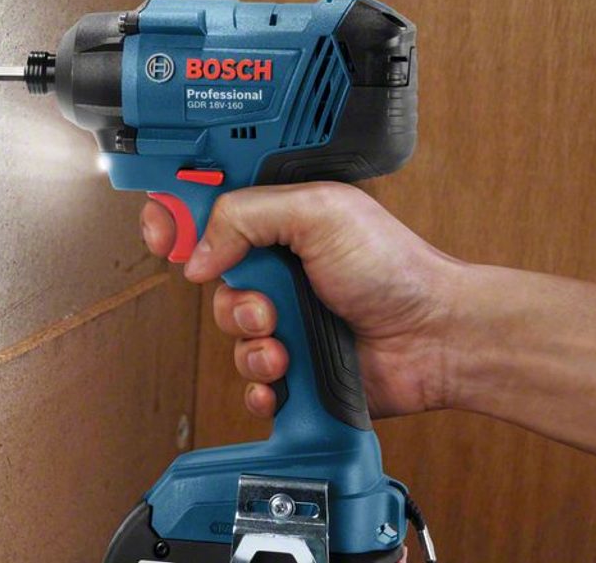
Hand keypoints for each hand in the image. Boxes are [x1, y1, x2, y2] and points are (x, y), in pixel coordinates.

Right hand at [141, 182, 458, 417]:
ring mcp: (283, 317)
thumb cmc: (393, 268)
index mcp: (278, 220)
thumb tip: (199, 252)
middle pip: (209, 278)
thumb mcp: (317, 212)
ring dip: (252, 341)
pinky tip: (284, 376)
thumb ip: (247, 215)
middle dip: (230, 296)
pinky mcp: (292, 364)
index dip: (176, 220)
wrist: (434, 337)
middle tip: (264, 301)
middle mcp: (276, 268)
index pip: (207, 210)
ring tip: (286, 339)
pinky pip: (249, 380)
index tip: (162, 234)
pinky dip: (261, 384)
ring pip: (227, 333)